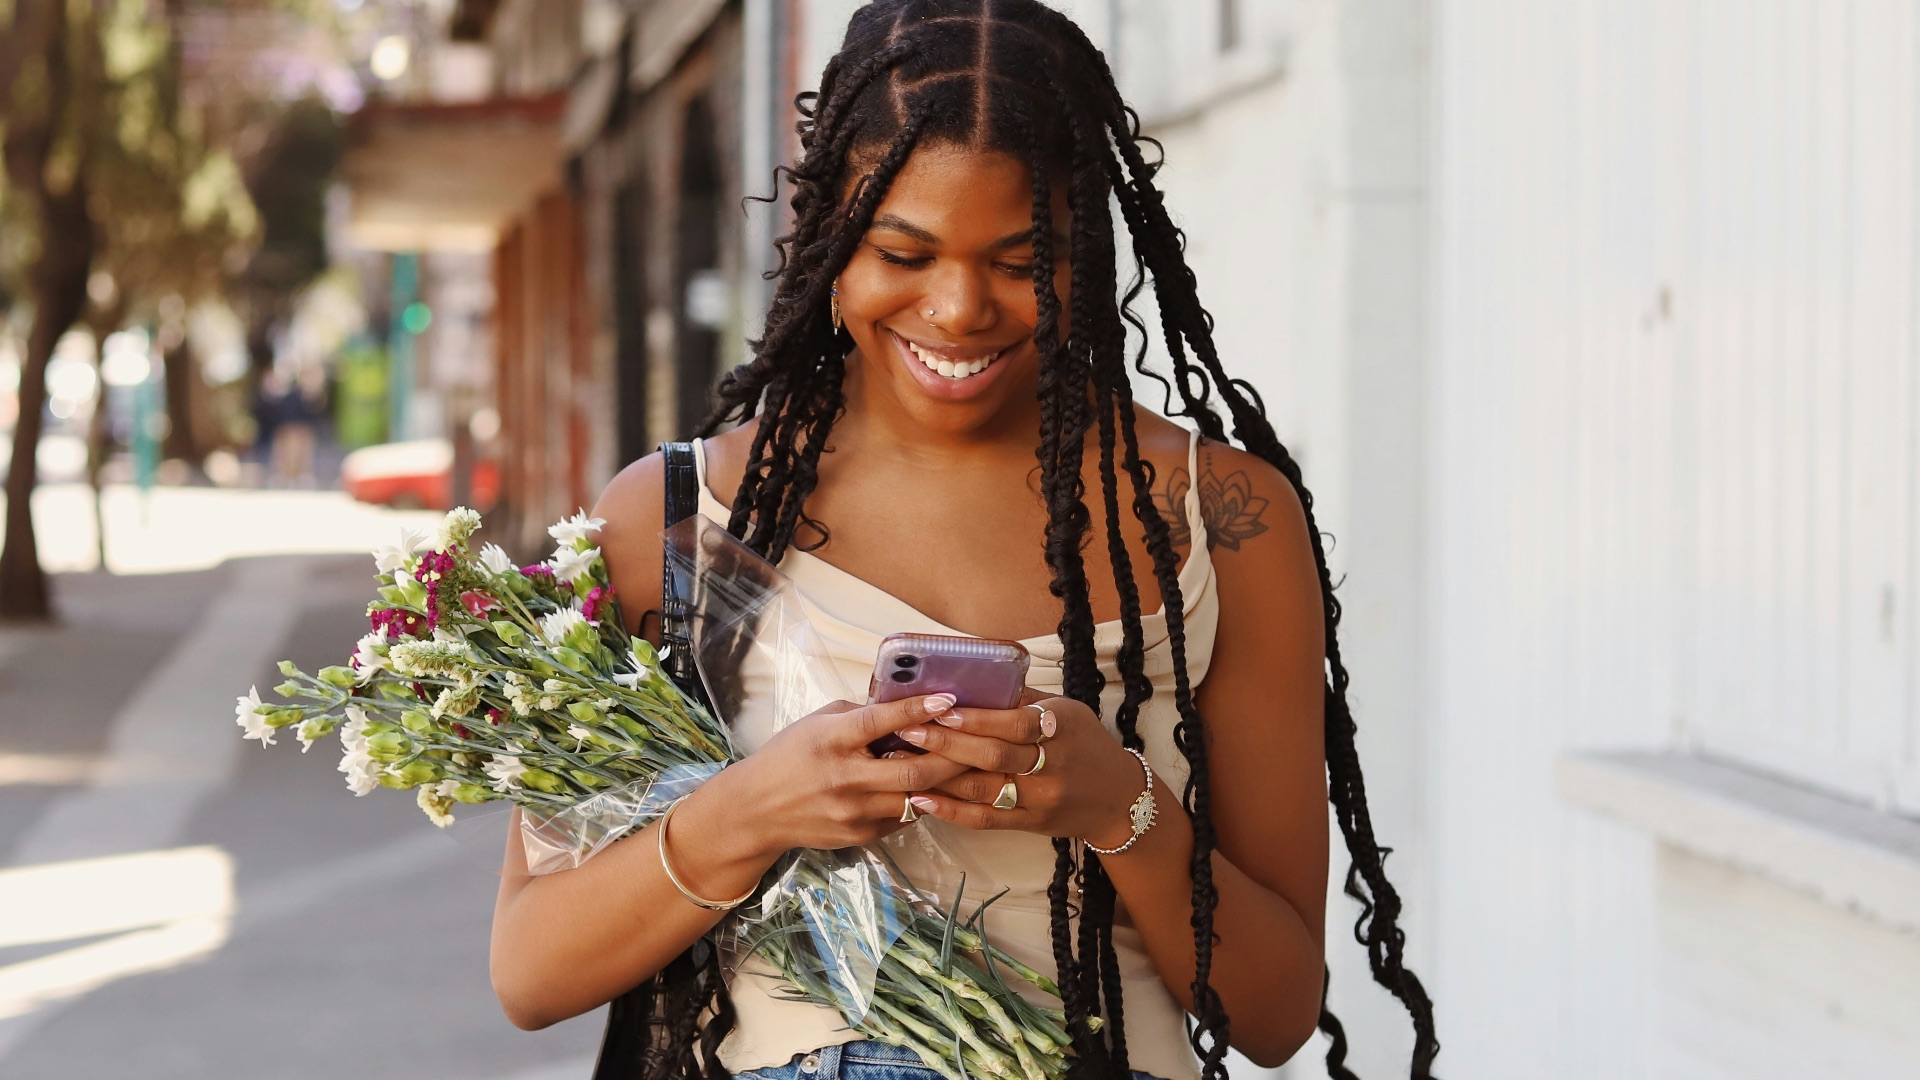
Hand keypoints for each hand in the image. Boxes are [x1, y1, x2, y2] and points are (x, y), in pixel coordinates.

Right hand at [723, 693, 974, 854]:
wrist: (756, 811)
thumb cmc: (789, 757)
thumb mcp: (816, 724)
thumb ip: (858, 716)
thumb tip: (903, 705)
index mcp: (831, 741)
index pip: (880, 722)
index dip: (917, 710)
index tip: (948, 698)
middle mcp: (844, 778)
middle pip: (913, 770)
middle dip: (953, 756)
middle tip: (979, 741)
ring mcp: (854, 812)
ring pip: (916, 799)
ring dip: (944, 783)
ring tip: (967, 766)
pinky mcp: (859, 836)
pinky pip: (902, 818)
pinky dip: (920, 801)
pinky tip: (934, 788)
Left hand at [887, 693, 1147, 846]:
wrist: (1118, 799)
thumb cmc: (1086, 745)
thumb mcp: (1067, 711)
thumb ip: (1024, 700)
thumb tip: (976, 678)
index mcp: (1061, 730)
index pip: (1013, 723)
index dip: (975, 717)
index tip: (940, 706)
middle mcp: (1051, 766)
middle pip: (992, 755)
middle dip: (946, 741)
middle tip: (907, 728)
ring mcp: (1040, 799)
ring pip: (983, 788)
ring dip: (939, 774)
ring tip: (904, 759)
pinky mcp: (1029, 824)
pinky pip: (984, 819)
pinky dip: (951, 810)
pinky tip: (922, 799)